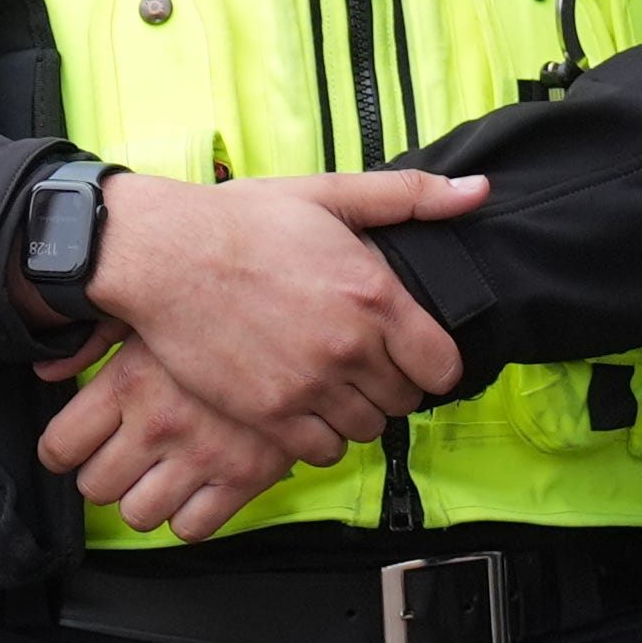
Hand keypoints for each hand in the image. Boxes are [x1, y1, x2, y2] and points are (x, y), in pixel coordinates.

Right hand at [35, 166, 490, 540]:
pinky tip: (301, 405)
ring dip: (355, 412)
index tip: (406, 353)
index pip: (443, 367)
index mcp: (375, 295)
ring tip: (329, 385)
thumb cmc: (242, 222)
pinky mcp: (269, 413)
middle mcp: (350, 347)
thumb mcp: (329, 195)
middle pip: (404, 401)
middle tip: (359, 363)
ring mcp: (309, 385)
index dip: (429, 362)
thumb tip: (478, 192)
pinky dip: (318, 435)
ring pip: (366, 429)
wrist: (164, 255)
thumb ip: (410, 196)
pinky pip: (321, 450)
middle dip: (389, 384)